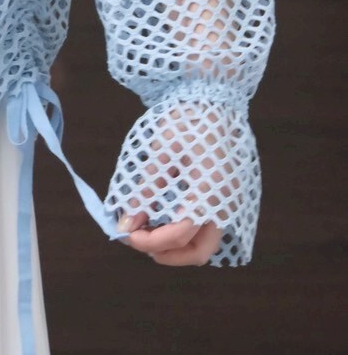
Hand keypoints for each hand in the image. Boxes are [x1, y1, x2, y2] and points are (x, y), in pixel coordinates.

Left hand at [113, 102, 231, 265]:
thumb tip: (125, 225)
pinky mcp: (226, 201)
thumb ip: (144, 192)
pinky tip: (161, 220)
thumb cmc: (187, 121)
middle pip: (199, 252)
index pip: (180, 235)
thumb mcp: (160, 154)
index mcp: (211, 191)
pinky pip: (206, 230)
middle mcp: (226, 204)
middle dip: (165, 253)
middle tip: (137, 239)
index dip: (149, 241)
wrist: (213, 101)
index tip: (124, 233)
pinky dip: (183, 234)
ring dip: (174, 247)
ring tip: (145, 230)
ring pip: (204, 245)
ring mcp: (230, 204)